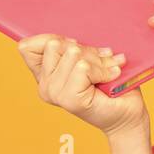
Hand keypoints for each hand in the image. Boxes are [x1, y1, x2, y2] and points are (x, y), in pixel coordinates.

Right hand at [17, 35, 147, 136]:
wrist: (127, 114)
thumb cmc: (111, 86)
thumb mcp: (89, 60)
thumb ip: (74, 50)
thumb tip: (72, 41)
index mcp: (44, 75)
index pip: (27, 46)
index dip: (56, 39)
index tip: (80, 48)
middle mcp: (44, 85)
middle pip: (55, 44)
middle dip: (85, 49)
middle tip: (103, 60)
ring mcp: (54, 93)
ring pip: (73, 54)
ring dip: (99, 60)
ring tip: (110, 70)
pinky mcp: (70, 99)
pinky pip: (84, 68)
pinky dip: (103, 70)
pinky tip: (112, 76)